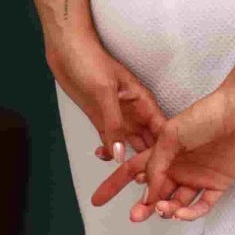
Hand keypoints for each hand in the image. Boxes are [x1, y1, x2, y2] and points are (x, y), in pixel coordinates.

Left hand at [45, 31, 165, 181]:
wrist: (66, 49)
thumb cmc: (89, 60)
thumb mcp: (104, 91)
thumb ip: (113, 123)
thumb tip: (120, 154)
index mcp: (143, 101)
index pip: (163, 129)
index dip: (167, 150)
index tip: (167, 170)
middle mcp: (135, 112)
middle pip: (150, 141)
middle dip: (151, 161)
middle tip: (149, 184)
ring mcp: (118, 116)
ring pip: (131, 143)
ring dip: (130, 160)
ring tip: (129, 179)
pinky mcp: (102, 119)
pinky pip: (110, 140)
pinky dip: (109, 151)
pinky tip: (104, 158)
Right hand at [90, 76, 234, 222]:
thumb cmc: (205, 115)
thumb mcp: (170, 135)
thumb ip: (156, 164)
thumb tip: (148, 192)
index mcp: (163, 152)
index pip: (133, 171)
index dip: (114, 185)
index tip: (97, 199)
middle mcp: (178, 167)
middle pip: (154, 193)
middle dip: (142, 207)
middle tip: (135, 216)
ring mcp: (198, 177)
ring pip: (176, 203)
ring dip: (166, 210)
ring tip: (161, 209)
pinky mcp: (218, 185)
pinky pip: (201, 206)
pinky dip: (189, 213)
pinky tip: (179, 213)